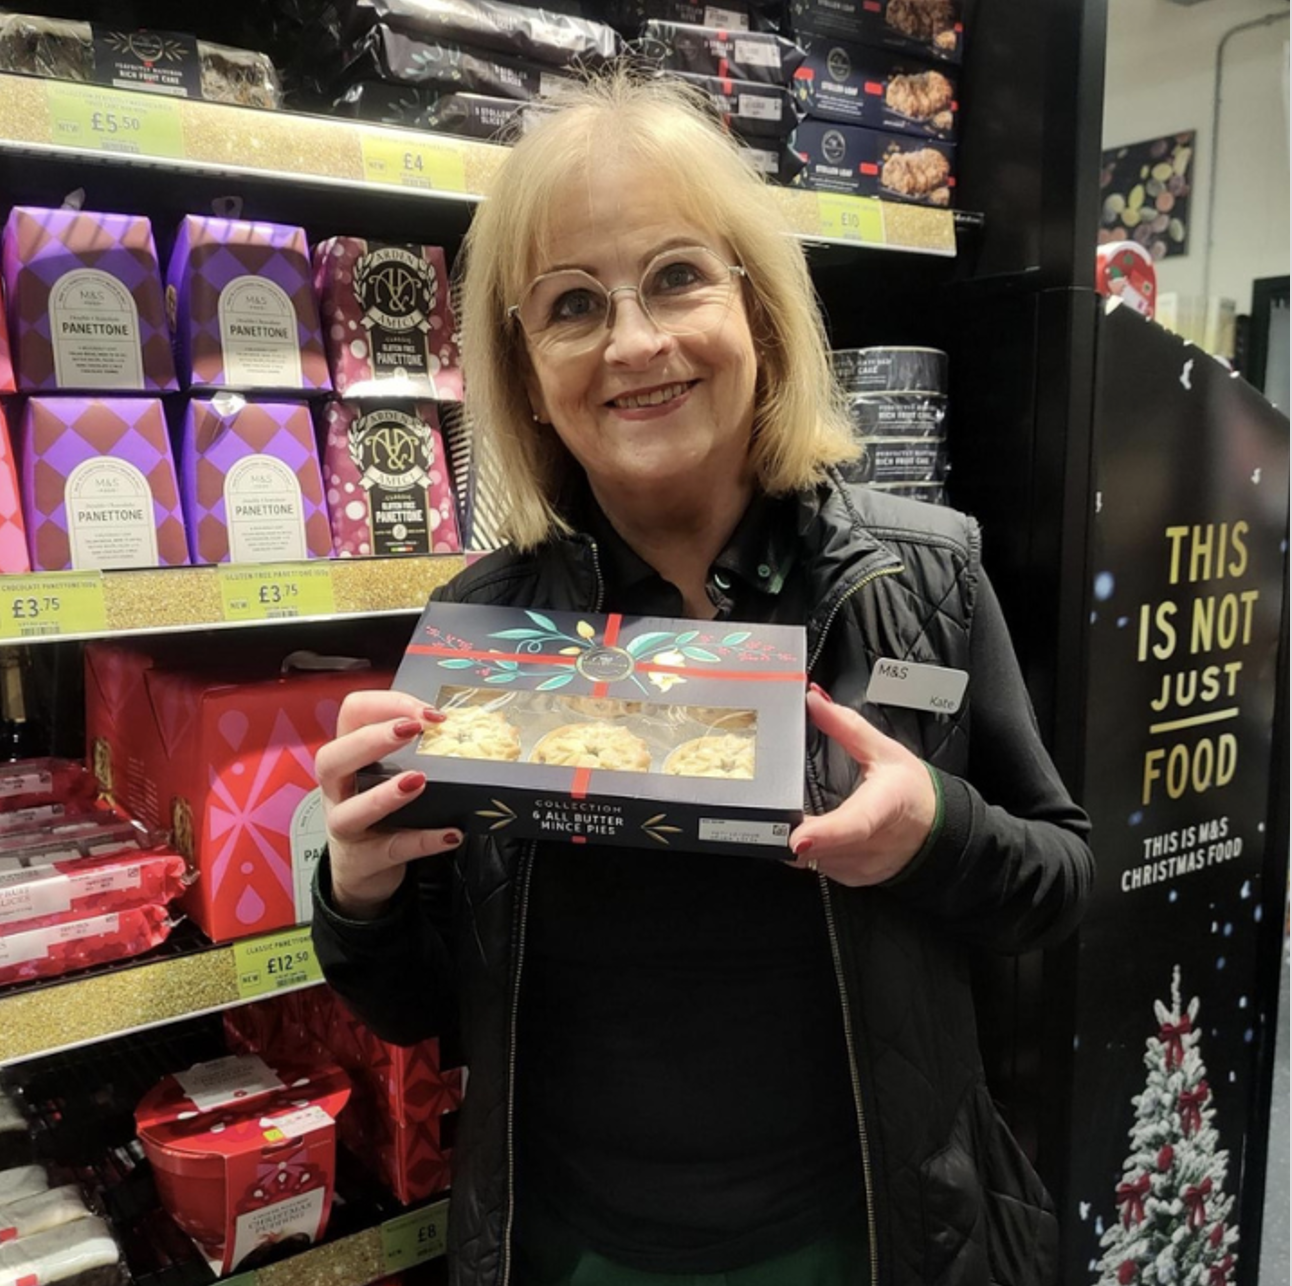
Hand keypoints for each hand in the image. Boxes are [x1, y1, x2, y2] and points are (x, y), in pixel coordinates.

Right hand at [314, 690, 459, 918]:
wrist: (362, 869)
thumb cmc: (379, 810)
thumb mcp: (387, 774)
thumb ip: (412, 751)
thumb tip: (461, 726)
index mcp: (347, 756)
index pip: (352, 714)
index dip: (386, 704)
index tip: (427, 711)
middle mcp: (338, 789)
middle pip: (334, 757)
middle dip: (372, 739)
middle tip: (414, 730)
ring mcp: (346, 826)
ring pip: (350, 811)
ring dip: (384, 795)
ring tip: (419, 780)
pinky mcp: (365, 860)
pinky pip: (392, 849)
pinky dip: (423, 841)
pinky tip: (451, 834)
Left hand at [787, 688, 936, 885]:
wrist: (940, 831)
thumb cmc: (913, 791)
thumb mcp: (885, 751)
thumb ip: (846, 725)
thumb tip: (814, 700)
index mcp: (883, 806)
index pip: (854, 824)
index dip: (824, 833)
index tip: (797, 837)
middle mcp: (873, 844)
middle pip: (820, 845)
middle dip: (791, 829)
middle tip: (770, 811)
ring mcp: (863, 866)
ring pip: (813, 860)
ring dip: (800, 839)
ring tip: (799, 816)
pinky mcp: (853, 879)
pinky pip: (818, 866)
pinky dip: (812, 850)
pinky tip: (818, 833)